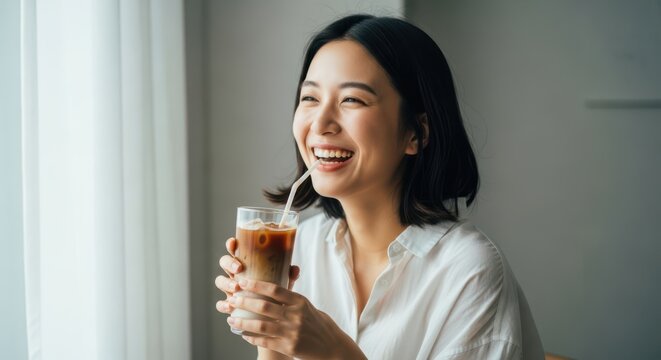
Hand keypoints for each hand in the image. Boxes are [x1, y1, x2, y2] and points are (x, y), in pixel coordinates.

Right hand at [215, 237, 299, 314]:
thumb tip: (295, 269)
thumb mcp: (282, 281)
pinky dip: (223, 304)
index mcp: (247, 263)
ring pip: (220, 281)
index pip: (235, 249)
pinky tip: (229, 306)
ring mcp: (231, 288)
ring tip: (236, 288)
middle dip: (229, 263)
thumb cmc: (276, 291)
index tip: (234, 244)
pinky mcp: (230, 304)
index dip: (231, 245)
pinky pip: (220, 303)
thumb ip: (287, 274)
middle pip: (224, 262)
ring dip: (226, 283)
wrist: (272, 314)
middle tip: (239, 268)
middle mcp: (236, 273)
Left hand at [226, 279, 365, 359]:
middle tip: (232, 298)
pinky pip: (266, 341)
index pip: (275, 290)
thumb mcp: (308, 307)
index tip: (242, 281)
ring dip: (243, 321)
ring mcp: (292, 332)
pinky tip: (243, 334)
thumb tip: (270, 288)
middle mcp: (296, 316)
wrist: (333, 348)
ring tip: (231, 318)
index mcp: (300, 302)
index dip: (256, 285)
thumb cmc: (319, 325)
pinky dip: (252, 337)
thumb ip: (291, 300)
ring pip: (261, 326)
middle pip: (264, 306)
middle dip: (245, 302)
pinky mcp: (289, 347)